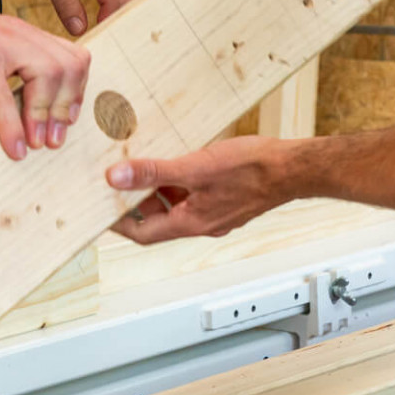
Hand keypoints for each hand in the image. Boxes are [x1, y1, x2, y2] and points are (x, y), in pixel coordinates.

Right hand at [0, 2, 91, 160]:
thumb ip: (0, 93)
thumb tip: (13, 127)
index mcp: (23, 36)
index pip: (72, 57)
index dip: (76, 91)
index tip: (66, 120)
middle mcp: (18, 35)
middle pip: (68, 66)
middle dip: (66, 107)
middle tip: (54, 139)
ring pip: (45, 76)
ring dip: (44, 117)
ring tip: (36, 144)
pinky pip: (3, 96)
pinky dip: (11, 126)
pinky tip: (13, 148)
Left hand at [24, 0, 131, 35]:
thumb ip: (65, 4)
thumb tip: (79, 30)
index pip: (115, 6)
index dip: (109, 27)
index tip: (98, 45)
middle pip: (125, 7)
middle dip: (117, 28)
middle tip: (105, 51)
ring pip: (123, 4)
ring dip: (115, 22)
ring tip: (105, 44)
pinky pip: (116, 0)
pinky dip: (111, 14)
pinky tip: (102, 30)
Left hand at [104, 135, 290, 242]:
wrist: (295, 167)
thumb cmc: (253, 170)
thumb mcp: (195, 167)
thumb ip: (153, 173)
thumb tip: (117, 178)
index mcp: (191, 223)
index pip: (142, 233)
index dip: (117, 222)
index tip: (99, 209)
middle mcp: (202, 223)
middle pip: (156, 219)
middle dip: (134, 201)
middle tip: (116, 180)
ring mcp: (214, 212)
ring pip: (174, 205)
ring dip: (156, 189)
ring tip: (141, 165)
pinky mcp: (224, 199)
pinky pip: (191, 194)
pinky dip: (177, 181)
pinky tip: (173, 161)